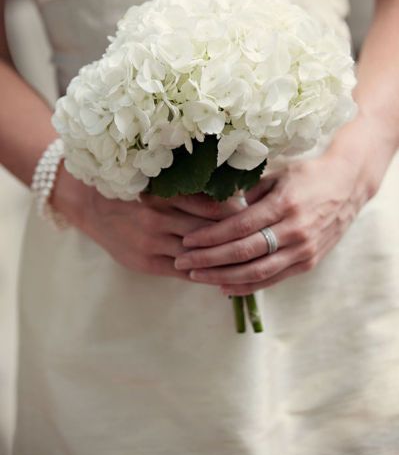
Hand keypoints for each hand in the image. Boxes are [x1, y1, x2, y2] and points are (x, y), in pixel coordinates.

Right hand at [51, 163, 242, 279]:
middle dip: (236, 236)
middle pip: (209, 231)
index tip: (256, 214)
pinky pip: (184, 271)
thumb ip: (190, 191)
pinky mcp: (147, 263)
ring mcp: (152, 243)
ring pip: (199, 254)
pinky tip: (223, 272)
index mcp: (166, 193)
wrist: (91, 206)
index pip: (212, 206)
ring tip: (250, 257)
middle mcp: (159, 218)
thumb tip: (232, 198)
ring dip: (224, 257)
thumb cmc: (132, 190)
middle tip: (260, 238)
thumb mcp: (159, 182)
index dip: (238, 213)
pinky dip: (205, 272)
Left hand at [175, 152, 372, 293]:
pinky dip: (247, 285)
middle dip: (209, 260)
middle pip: (244, 252)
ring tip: (197, 277)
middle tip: (182, 262)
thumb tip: (221, 210)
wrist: (348, 186)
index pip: (239, 227)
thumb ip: (250, 193)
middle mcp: (294, 231)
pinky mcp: (308, 263)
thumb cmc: (307, 175)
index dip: (210, 237)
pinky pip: (273, 279)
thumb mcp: (279, 174)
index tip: (187, 241)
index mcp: (283, 205)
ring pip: (257, 272)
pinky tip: (224, 286)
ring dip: (223, 277)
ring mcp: (303, 250)